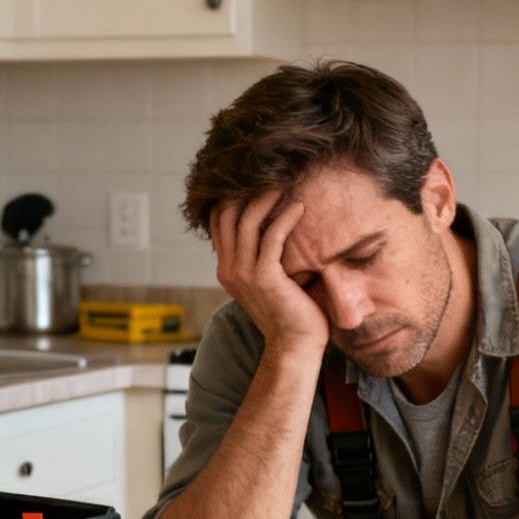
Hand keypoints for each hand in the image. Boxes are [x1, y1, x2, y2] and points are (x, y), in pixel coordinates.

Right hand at [210, 192, 325, 356]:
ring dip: (267, 198)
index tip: (255, 178)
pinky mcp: (265, 277)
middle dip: (247, 189)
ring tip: (286, 182)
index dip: (233, 196)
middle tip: (271, 171)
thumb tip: (275, 232)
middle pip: (228, 214)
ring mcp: (244, 273)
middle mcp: (229, 268)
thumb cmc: (290, 314)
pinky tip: (299, 208)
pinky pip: (272, 237)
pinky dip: (285, 218)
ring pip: (248, 221)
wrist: (295, 346)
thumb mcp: (268, 282)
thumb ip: (262, 259)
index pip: (219, 220)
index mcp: (227, 268)